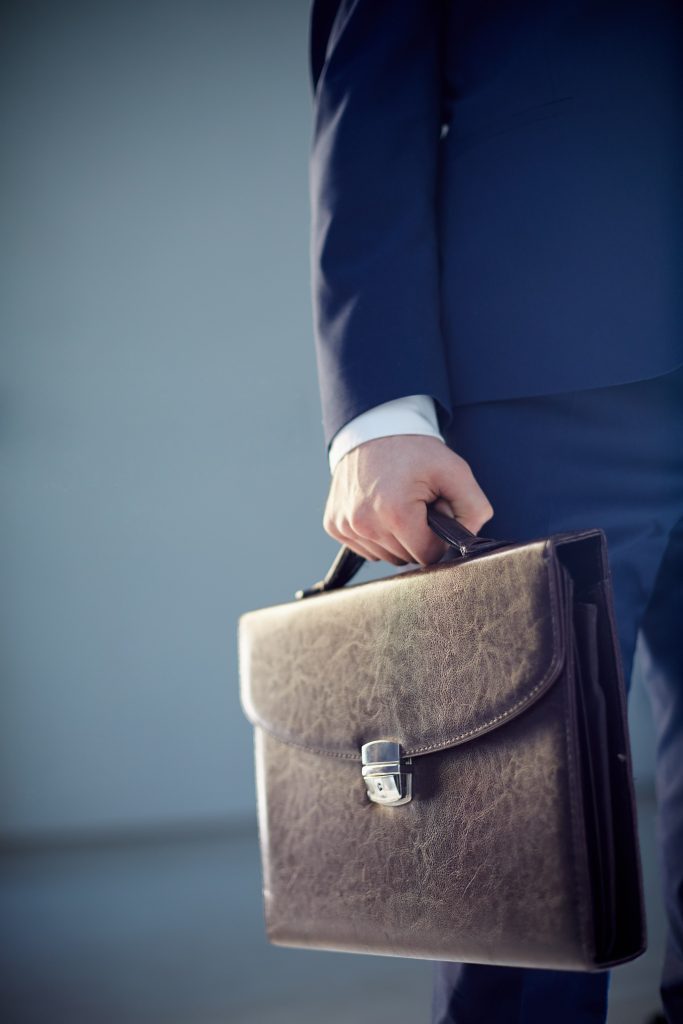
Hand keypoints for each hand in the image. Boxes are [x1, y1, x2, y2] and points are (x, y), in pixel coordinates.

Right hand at [323, 434, 494, 565]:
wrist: (373, 429)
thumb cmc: (414, 451)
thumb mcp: (455, 471)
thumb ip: (475, 509)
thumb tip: (468, 541)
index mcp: (396, 514)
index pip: (428, 556)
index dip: (438, 535)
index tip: (433, 509)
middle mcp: (365, 524)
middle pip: (407, 558)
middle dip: (418, 536)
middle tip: (417, 503)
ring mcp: (345, 526)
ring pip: (386, 556)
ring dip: (397, 538)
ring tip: (398, 504)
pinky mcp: (334, 526)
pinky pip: (367, 548)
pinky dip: (377, 534)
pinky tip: (380, 508)